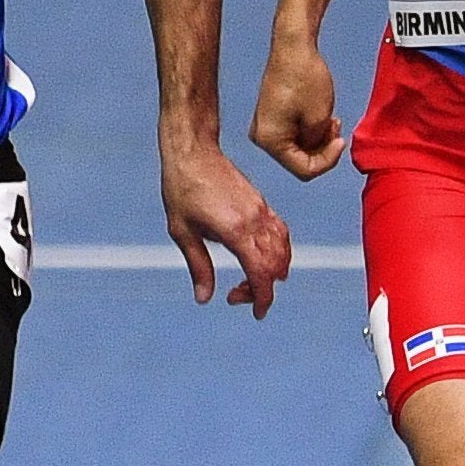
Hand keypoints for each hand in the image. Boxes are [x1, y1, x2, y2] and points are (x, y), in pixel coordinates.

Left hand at [162, 135, 290, 317]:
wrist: (193, 153)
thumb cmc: (181, 190)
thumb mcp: (182, 233)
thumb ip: (198, 266)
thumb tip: (205, 297)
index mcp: (235, 232)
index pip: (260, 274)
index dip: (262, 297)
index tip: (257, 312)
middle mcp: (255, 222)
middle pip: (275, 266)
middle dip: (262, 288)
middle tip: (236, 295)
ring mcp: (261, 211)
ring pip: (283, 249)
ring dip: (273, 270)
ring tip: (249, 280)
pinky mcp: (261, 203)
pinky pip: (280, 232)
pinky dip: (279, 251)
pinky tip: (263, 258)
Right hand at [248, 34, 347, 180]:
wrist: (293, 48)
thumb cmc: (305, 78)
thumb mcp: (319, 118)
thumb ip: (317, 144)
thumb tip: (314, 149)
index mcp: (270, 140)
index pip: (304, 169)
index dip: (328, 160)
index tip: (341, 140)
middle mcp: (262, 137)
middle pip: (298, 160)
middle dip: (322, 149)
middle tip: (337, 129)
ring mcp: (265, 127)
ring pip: (297, 148)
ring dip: (318, 140)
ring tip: (331, 120)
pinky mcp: (271, 117)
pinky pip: (292, 135)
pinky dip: (309, 131)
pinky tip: (321, 116)